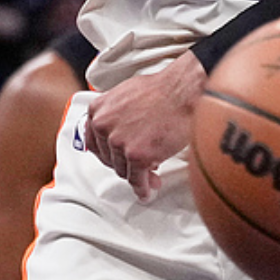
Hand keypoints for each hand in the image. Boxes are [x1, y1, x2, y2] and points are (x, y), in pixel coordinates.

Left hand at [82, 54, 206, 201]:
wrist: (185, 90)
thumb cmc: (165, 89)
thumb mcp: (129, 95)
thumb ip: (117, 115)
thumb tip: (122, 131)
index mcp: (99, 110)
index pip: (95, 142)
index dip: (109, 153)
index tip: (116, 159)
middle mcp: (104, 126)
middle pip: (110, 158)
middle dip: (125, 164)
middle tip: (137, 167)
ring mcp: (119, 142)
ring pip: (123, 169)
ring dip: (137, 176)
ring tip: (149, 177)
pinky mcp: (136, 155)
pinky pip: (137, 179)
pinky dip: (142, 187)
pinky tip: (147, 190)